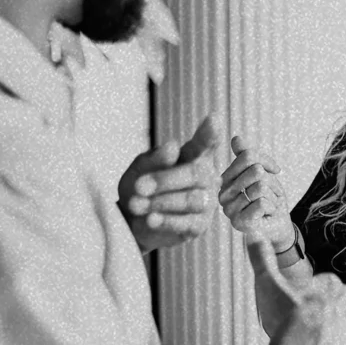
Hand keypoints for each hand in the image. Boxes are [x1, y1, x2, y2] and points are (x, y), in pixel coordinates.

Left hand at [118, 115, 222, 252]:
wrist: (131, 221)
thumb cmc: (140, 187)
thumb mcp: (140, 168)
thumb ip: (155, 159)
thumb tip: (172, 147)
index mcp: (194, 156)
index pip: (205, 143)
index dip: (210, 133)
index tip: (214, 119)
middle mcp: (206, 177)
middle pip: (196, 173)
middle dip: (165, 180)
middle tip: (139, 186)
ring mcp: (206, 202)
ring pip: (192, 199)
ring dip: (161, 202)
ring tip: (136, 204)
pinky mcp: (199, 225)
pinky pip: (187, 222)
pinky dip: (167, 220)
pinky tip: (150, 219)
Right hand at [218, 135, 292, 249]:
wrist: (277, 222)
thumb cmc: (269, 196)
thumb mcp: (263, 172)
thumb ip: (248, 155)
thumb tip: (236, 138)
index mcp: (225, 179)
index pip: (248, 156)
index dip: (267, 162)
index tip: (274, 172)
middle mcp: (222, 194)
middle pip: (255, 170)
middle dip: (271, 182)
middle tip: (270, 194)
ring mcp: (229, 209)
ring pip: (260, 187)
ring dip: (272, 196)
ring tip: (268, 205)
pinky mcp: (239, 223)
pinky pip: (262, 203)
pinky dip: (272, 207)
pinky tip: (266, 215)